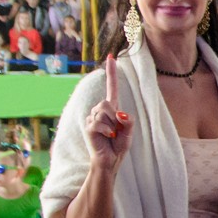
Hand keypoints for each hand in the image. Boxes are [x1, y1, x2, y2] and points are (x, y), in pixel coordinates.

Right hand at [86, 54, 132, 168]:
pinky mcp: (88, 126)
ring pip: (103, 112)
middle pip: (107, 103)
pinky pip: (100, 124)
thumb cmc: (119, 145)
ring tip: (111, 135)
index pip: (111, 88)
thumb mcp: (129, 132)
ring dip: (112, 126)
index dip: (111, 73)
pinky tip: (107, 138)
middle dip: (115, 117)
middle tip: (116, 131)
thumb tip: (120, 113)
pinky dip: (108, 132)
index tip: (111, 57)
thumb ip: (128, 121)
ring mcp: (92, 118)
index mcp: (112, 109)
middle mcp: (100, 111)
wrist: (110, 160)